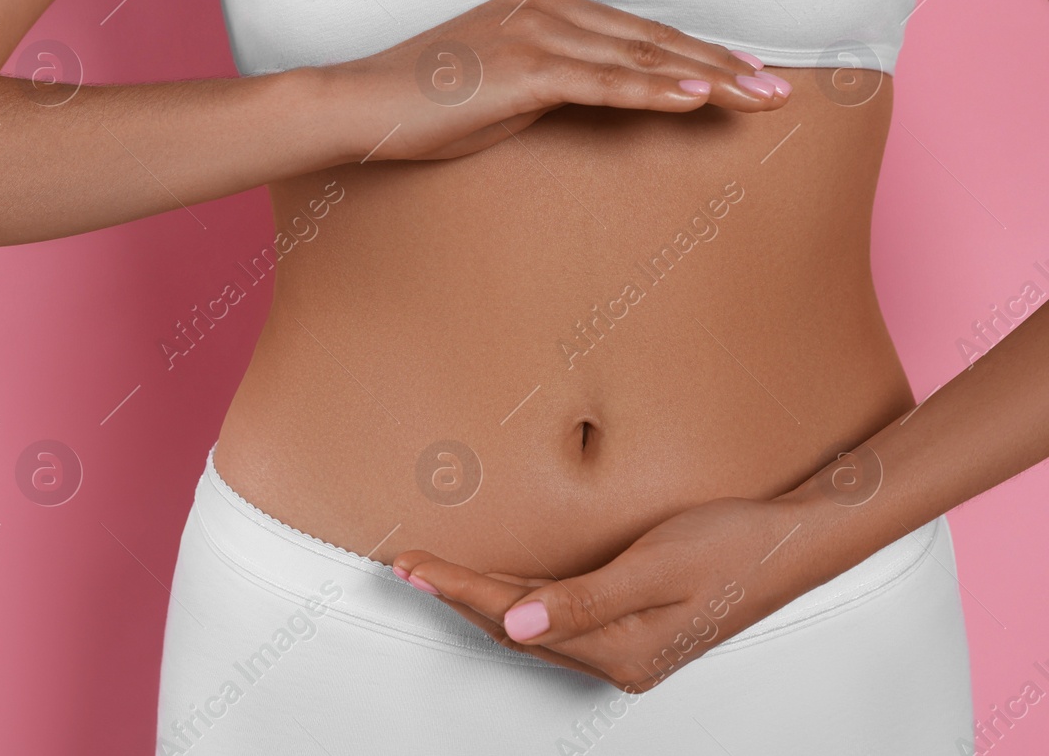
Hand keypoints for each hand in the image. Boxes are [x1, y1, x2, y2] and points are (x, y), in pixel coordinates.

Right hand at [328, 0, 791, 161]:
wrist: (361, 106)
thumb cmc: (423, 105)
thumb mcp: (500, 86)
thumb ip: (554, 80)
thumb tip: (599, 98)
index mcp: (544, 2)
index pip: (638, 31)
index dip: (700, 53)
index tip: (746, 74)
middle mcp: (548, 6)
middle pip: (653, 39)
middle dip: (725, 66)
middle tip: (780, 92)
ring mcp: (538, 32)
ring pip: (641, 59)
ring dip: (710, 81)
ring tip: (763, 101)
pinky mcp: (526, 68)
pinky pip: (606, 83)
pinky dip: (657, 90)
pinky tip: (701, 97)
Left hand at [392, 495, 811, 692]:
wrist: (796, 542)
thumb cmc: (732, 543)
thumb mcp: (655, 566)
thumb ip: (584, 601)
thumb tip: (516, 625)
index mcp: (621, 650)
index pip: (514, 618)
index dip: (458, 589)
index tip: (413, 565)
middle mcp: (619, 659)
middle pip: (515, 627)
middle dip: (457, 595)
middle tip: (406, 565)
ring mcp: (628, 647)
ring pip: (534, 625)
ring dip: (483, 598)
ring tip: (434, 573)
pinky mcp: (635, 628)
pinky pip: (560, 617)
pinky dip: (521, 598)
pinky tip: (499, 583)